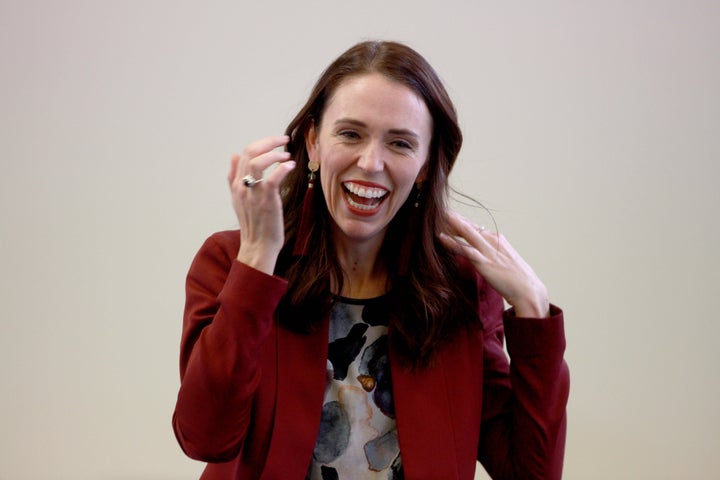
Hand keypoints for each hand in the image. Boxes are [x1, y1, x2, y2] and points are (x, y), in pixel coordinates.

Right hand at [228, 135, 295, 273]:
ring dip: (274, 153)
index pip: (245, 153)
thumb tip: (234, 155)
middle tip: (284, 140)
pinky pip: (272, 178)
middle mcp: (242, 186)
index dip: (262, 143)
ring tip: (287, 155)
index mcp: (236, 184)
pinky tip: (290, 166)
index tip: (276, 142)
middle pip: (250, 153)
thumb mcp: (239, 199)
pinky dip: (282, 168)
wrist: (258, 246)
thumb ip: (234, 177)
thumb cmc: (254, 224)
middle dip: (269, 142)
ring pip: (258, 161)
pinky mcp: (266, 200)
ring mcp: (253, 193)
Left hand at [439, 210, 549, 317]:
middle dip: (452, 217)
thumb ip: (491, 253)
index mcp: (496, 238)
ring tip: (436, 217)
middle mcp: (492, 240)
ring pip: (466, 232)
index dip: (458, 220)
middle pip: (467, 226)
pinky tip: (440, 237)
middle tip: (436, 210)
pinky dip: (452, 242)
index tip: (445, 215)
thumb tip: (479, 252)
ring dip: (450, 224)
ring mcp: (488, 250)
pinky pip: (465, 249)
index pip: (473, 226)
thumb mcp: (502, 259)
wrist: (528, 289)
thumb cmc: (516, 277)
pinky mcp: (484, 262)